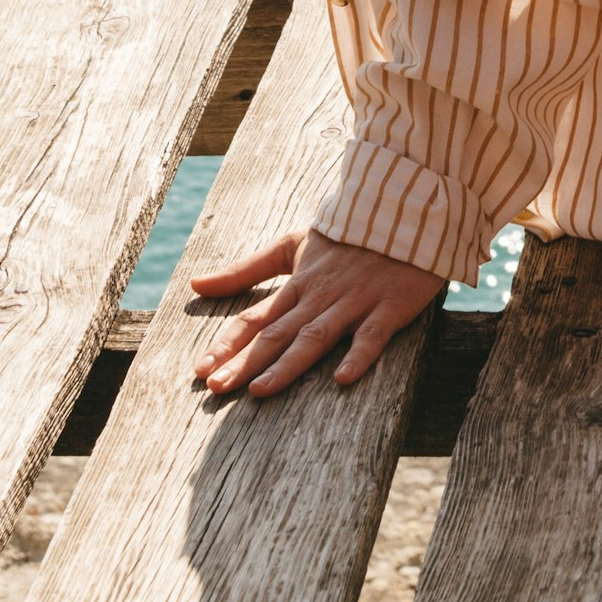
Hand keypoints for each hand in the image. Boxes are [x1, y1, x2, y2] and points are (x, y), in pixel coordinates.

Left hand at [189, 228, 445, 396]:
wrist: (405, 210)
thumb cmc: (346, 236)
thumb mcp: (292, 245)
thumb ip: (246, 269)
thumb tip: (196, 284)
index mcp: (298, 284)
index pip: (256, 318)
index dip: (228, 344)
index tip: (200, 371)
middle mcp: (321, 296)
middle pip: (278, 333)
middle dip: (246, 361)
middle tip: (216, 388)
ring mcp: (354, 301)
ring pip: (316, 336)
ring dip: (288, 363)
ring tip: (261, 390)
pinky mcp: (389, 305)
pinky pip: (372, 334)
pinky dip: (357, 355)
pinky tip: (342, 378)